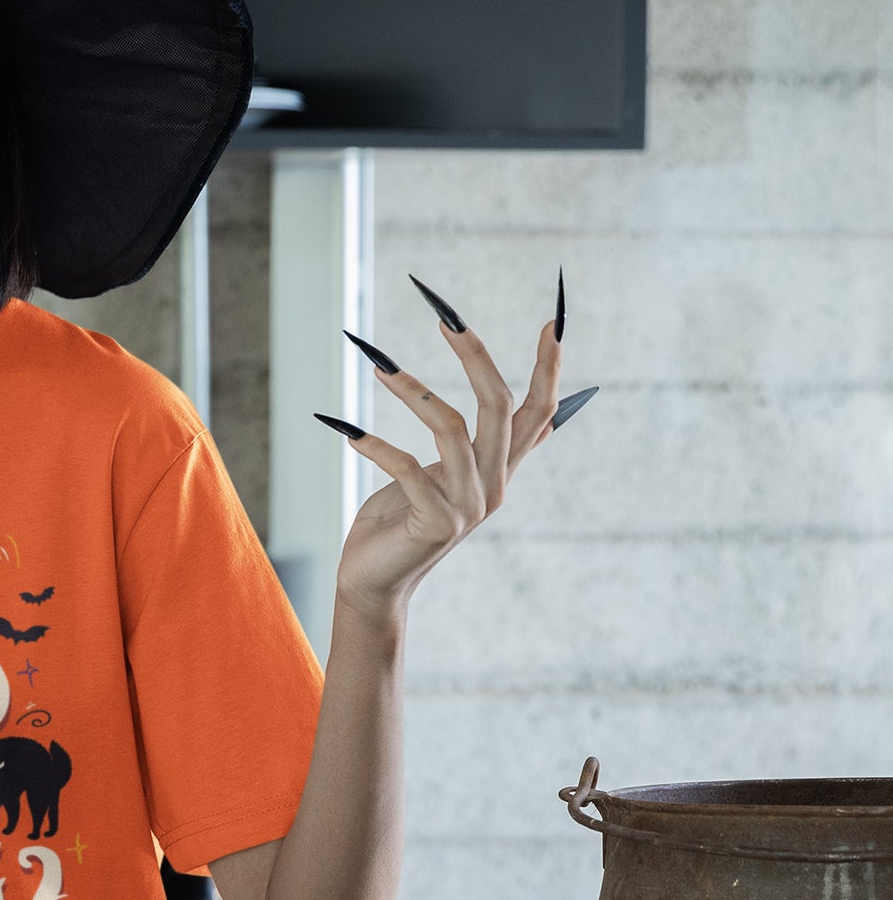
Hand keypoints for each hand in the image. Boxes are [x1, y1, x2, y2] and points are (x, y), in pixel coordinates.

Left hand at [327, 281, 566, 622]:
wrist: (374, 581)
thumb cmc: (400, 521)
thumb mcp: (446, 477)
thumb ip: (484, 448)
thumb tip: (542, 419)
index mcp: (500, 470)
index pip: (537, 411)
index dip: (549, 368)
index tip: (553, 321)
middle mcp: (493, 485)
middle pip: (498, 406)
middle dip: (475, 357)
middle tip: (446, 318)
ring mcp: (468, 505)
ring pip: (452, 427)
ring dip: (413, 391)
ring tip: (379, 368)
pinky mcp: (435, 522)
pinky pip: (406, 466)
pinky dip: (374, 445)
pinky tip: (346, 431)